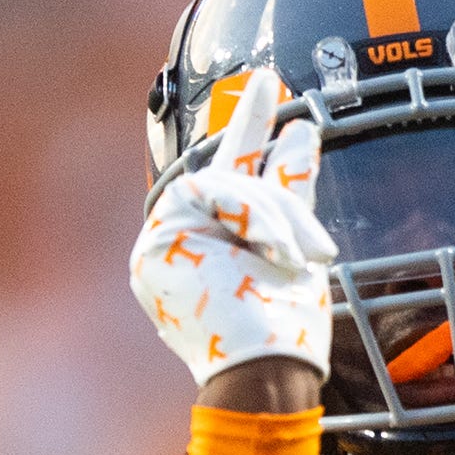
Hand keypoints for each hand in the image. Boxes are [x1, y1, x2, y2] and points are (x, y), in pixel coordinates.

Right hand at [131, 67, 334, 385]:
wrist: (264, 371)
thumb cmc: (285, 332)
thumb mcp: (297, 248)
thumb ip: (289, 194)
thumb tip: (300, 132)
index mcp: (219, 258)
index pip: (243, 193)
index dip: (269, 156)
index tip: (299, 130)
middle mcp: (187, 248)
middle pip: (220, 174)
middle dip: (249, 125)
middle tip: (271, 83)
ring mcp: (165, 245)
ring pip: (224, 184)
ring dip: (273, 216)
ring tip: (297, 256)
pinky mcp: (155, 244)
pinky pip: (209, 192)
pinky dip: (250, 218)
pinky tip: (275, 251)